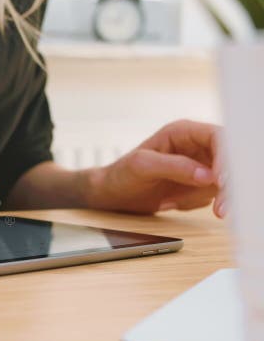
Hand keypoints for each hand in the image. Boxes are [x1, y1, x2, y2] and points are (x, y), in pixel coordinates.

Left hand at [87, 120, 225, 217]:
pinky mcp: (197, 185)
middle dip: (226, 185)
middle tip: (221, 208)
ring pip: (223, 182)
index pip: (218, 138)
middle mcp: (195, 147)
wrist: (111, 195)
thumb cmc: (121, 175)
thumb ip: (174, 167)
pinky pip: (210, 196)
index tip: (221, 181)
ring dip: (204, 197)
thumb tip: (207, 175)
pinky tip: (171, 202)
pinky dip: (193, 204)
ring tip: (171, 201)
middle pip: (229, 160)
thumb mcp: (142, 167)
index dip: (226, 158)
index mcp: (183, 132)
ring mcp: (199, 166)